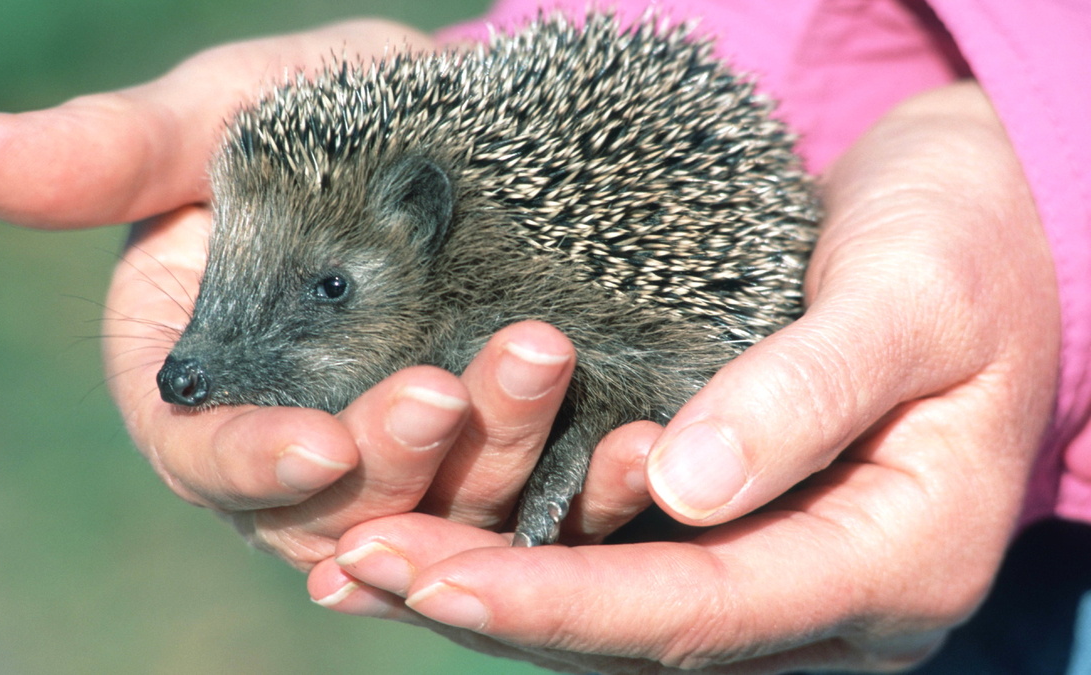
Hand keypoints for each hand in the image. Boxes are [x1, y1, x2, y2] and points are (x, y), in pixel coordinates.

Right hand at [0, 20, 653, 571]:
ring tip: (541, 367)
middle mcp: (312, 449)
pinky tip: (639, 449)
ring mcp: (419, 466)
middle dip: (394, 461)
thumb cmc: (318, 123)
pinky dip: (591, 486)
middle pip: (341, 505)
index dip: (252, 468)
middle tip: (450, 387)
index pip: (211, 463)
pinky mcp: (513, 459)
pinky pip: (551, 498)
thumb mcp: (218, 119)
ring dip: (497, 464)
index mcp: (216, 392)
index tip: (310, 443)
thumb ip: (113, 154)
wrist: (452, 136)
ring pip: (449, 512)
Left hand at [309, 81, 1060, 672]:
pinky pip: (628, 563)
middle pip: (646, 631)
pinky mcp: (745, 529)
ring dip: (494, 590)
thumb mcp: (910, 301)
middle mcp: (833, 598)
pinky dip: (529, 556)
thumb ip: (804, 394)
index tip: (434, 575)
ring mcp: (786, 571)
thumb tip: (682, 488)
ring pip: (624, 613)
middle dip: (497, 603)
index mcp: (895, 560)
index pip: (703, 608)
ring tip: (359, 561)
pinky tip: (435, 534)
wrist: (992, 231)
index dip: (563, 600)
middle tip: (356, 563)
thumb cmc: (967, 251)